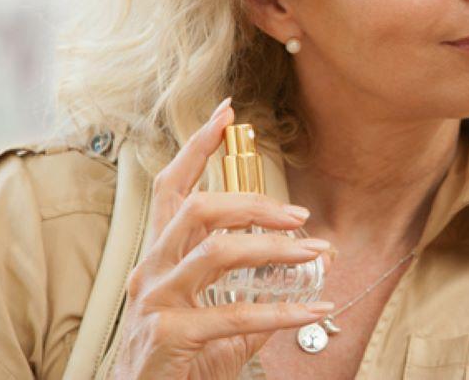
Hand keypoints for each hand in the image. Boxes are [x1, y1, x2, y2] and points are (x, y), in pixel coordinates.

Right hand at [110, 98, 334, 379]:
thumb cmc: (176, 360)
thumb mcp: (210, 318)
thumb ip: (243, 295)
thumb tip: (295, 282)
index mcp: (160, 255)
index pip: (172, 188)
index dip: (197, 147)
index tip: (227, 113)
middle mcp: (152, 269)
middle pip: (198, 209)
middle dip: (254, 202)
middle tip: (300, 215)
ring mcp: (156, 301)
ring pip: (217, 252)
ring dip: (275, 249)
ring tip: (316, 253)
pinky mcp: (168, 335)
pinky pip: (235, 315)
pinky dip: (283, 313)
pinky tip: (314, 311)